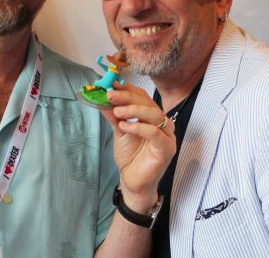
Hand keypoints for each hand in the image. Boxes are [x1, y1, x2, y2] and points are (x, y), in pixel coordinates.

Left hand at [101, 82, 174, 211]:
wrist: (132, 182)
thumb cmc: (130, 157)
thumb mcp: (119, 131)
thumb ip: (113, 115)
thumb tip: (102, 97)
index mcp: (152, 117)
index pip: (142, 97)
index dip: (127, 89)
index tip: (111, 86)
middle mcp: (162, 124)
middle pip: (148, 103)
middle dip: (128, 97)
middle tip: (110, 96)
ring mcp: (167, 136)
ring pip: (155, 115)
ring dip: (133, 110)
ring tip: (116, 112)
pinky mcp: (167, 149)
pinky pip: (155, 133)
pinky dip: (140, 127)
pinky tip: (125, 127)